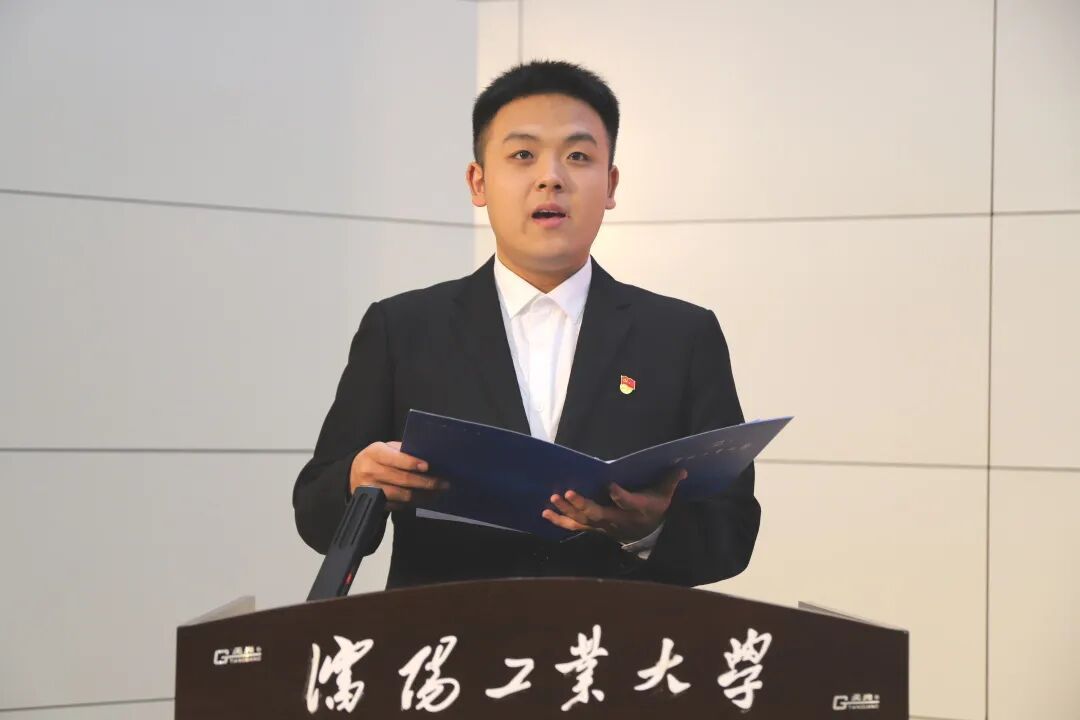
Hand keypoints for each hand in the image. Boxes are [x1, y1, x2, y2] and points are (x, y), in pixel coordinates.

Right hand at [350, 441, 446, 510]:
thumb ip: (402, 451)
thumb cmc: (376, 458)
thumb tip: (427, 456)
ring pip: (403, 495)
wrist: (353, 473)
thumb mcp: (385, 448)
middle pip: (402, 479)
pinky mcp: (374, 503)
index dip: (411, 463)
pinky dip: (414, 503)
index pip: (394, 458)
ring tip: (437, 492)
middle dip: (426, 482)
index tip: (427, 466)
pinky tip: (424, 499)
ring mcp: (371, 489)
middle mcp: (370, 471)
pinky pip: (399, 505)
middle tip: (443, 483)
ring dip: (423, 495)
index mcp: (374, 453)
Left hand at [541, 468, 686, 542]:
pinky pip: (574, 525)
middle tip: (568, 492)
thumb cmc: (653, 508)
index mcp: (636, 509)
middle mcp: (617, 519)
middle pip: (598, 514)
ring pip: (583, 520)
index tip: (611, 486)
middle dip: (582, 504)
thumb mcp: (665, 495)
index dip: (620, 496)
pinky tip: (545, 512)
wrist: (646, 533)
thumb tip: (682, 467)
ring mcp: (602, 525)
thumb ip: (670, 481)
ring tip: (554, 498)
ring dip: (567, 510)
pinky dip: (559, 520)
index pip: (628, 503)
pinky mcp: (593, 526)